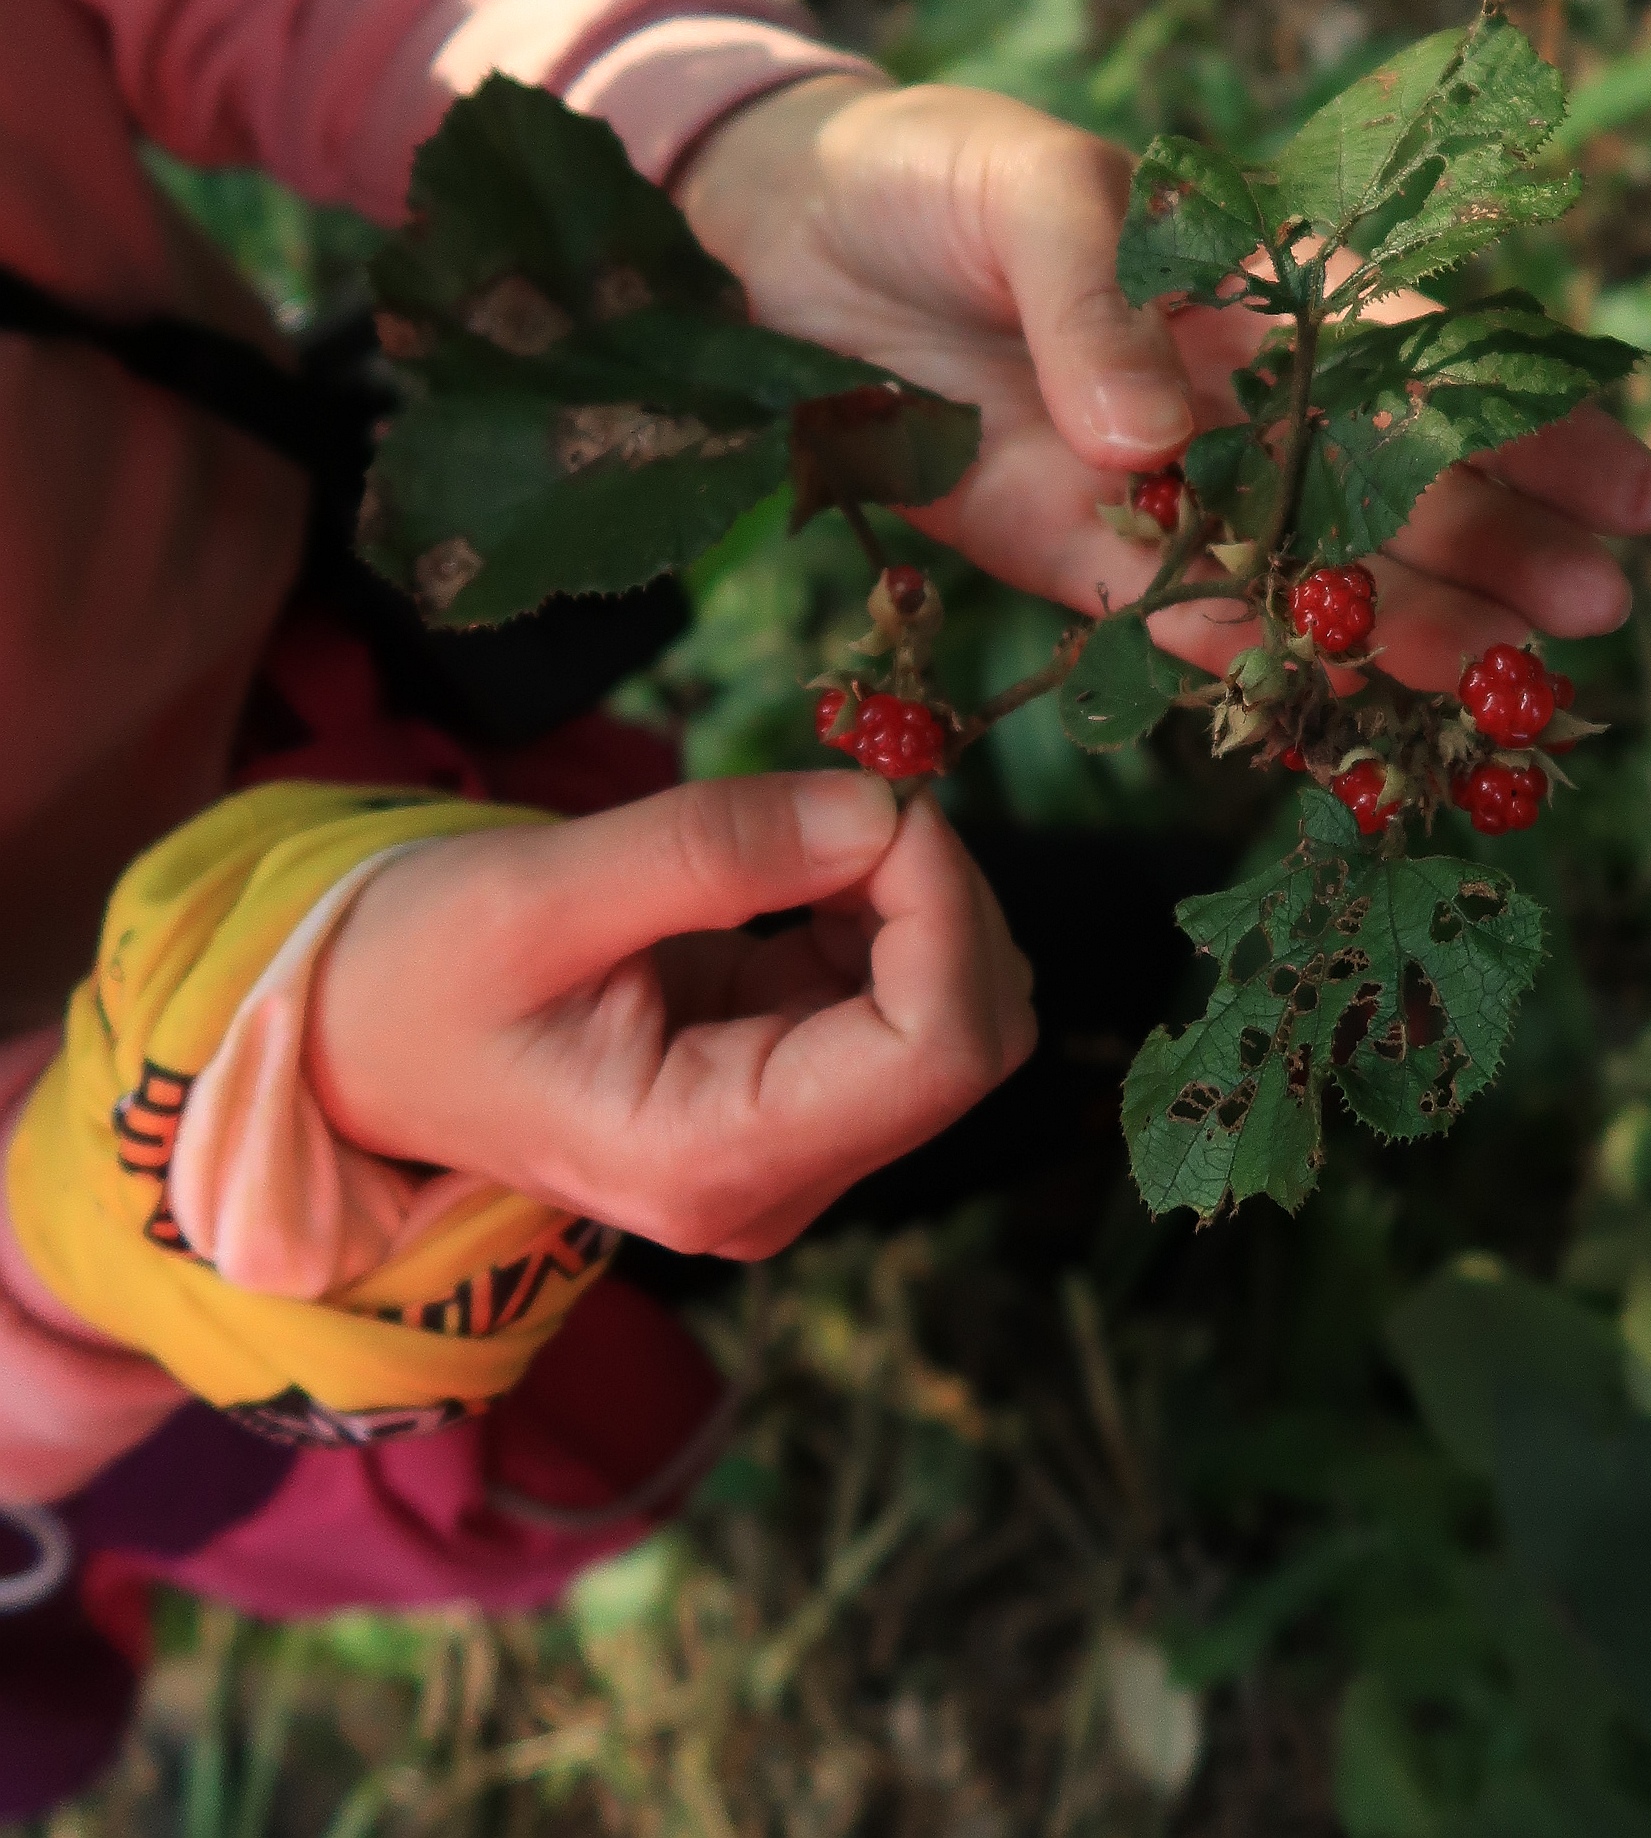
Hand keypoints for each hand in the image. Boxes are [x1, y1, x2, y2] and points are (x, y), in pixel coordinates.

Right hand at [305, 774, 1035, 1258]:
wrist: (358, 1034)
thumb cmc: (417, 970)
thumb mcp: (536, 890)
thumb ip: (711, 848)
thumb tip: (878, 808)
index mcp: (711, 1161)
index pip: (935, 1052)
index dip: (942, 908)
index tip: (876, 799)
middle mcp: (774, 1183)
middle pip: (969, 1037)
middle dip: (938, 895)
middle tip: (845, 790)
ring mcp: (792, 1146)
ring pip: (954, 1010)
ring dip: (910, 895)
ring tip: (791, 827)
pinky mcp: (794, 1092)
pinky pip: (900, 993)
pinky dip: (877, 909)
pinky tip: (788, 867)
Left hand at [676, 77, 1650, 689]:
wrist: (772, 234)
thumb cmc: (922, 174)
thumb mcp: (1024, 192)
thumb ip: (1098, 301)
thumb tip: (1156, 438)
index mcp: (1244, 278)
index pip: (1406, 356)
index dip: (1517, 418)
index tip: (1629, 475)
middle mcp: (1218, 389)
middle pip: (1382, 478)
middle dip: (1495, 541)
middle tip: (1604, 613)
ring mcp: (1148, 479)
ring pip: (1301, 566)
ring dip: (1404, 623)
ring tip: (1510, 684)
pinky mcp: (1059, 548)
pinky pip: (1169, 615)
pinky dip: (1241, 660)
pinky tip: (1333, 706)